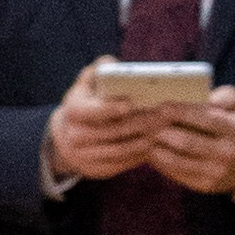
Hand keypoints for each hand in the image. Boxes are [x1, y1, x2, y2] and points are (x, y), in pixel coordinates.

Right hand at [46, 61, 170, 182]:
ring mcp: (84, 156)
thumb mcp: (88, 82)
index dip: (112, 108)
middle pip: (113, 131)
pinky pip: (123, 163)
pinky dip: (141, 154)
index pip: (92, 111)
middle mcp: (74, 136)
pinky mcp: (97, 170)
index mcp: (73, 111)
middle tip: (164, 115)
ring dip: (145, 139)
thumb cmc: (88, 101)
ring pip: (121, 149)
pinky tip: (156, 143)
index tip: (133, 102)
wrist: (69, 137)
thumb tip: (114, 65)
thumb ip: (102, 69)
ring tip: (165, 129)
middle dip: (140, 122)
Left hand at [143, 80, 234, 199]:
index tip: (160, 106)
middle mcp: (226, 153)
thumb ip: (229, 95)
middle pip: (184, 141)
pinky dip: (158, 161)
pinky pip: (174, 172)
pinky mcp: (204, 185)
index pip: (203, 118)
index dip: (178, 112)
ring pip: (175, 160)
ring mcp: (215, 172)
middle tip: (143, 121)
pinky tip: (149, 150)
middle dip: (160, 130)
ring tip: (142, 135)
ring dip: (154, 147)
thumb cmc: (234, 127)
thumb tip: (211, 99)